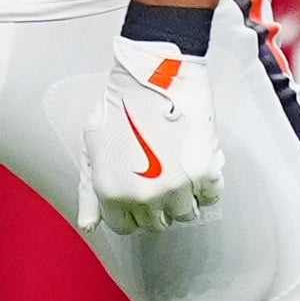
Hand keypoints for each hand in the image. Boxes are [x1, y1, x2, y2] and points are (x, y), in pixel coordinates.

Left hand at [75, 33, 226, 232]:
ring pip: (185, 213)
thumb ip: (88, 191)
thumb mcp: (92, 147)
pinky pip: (211, 195)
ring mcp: (176, 187)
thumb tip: (89, 224)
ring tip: (177, 169)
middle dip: (156, 205)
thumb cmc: (119, 104)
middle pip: (157, 223)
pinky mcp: (203, 171)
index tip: (138, 196)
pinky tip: (195, 163)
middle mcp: (144, 196)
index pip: (126, 226)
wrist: (152, 74)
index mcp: (113, 192)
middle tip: (158, 179)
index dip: (132, 211)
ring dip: (183, 197)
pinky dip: (206, 184)